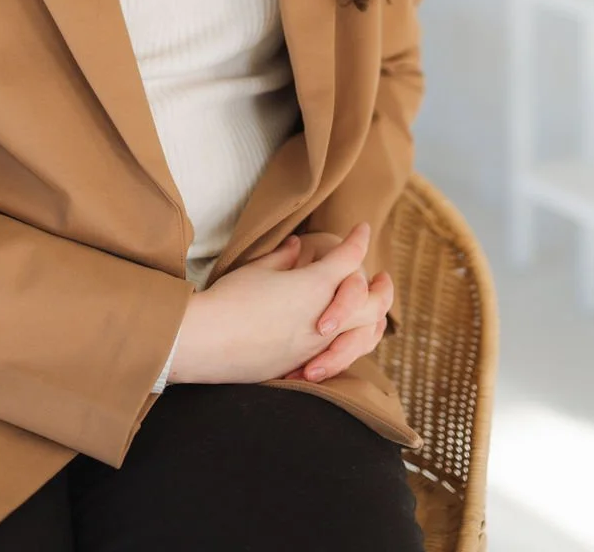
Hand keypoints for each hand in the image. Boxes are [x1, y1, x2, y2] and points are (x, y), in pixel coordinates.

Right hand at [169, 222, 389, 385]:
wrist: (209, 342)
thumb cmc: (229, 298)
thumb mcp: (258, 269)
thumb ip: (283, 258)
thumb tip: (295, 248)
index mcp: (314, 284)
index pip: (348, 257)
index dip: (358, 239)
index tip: (363, 228)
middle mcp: (324, 315)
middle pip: (371, 301)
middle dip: (382, 288)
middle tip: (384, 278)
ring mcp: (317, 343)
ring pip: (364, 332)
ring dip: (374, 319)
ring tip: (376, 312)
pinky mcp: (305, 363)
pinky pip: (344, 353)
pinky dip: (354, 342)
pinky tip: (349, 338)